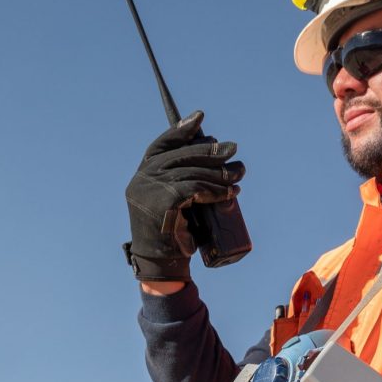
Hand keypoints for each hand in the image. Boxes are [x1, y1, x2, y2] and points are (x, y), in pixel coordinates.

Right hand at [123, 111, 243, 281]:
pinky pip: (194, 188)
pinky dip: (215, 190)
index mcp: (143, 174)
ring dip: (220, 173)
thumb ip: (184, 177)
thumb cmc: (175, 232)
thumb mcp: (177, 199)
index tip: (201, 118)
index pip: (162, 144)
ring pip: (192, 172)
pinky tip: (229, 193)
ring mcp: (149, 190)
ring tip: (239, 175)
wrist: (164, 264)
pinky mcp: (162, 202)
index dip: (181, 130)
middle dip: (211, 151)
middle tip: (234, 150)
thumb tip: (216, 151)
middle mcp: (142, 179)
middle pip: (181, 155)